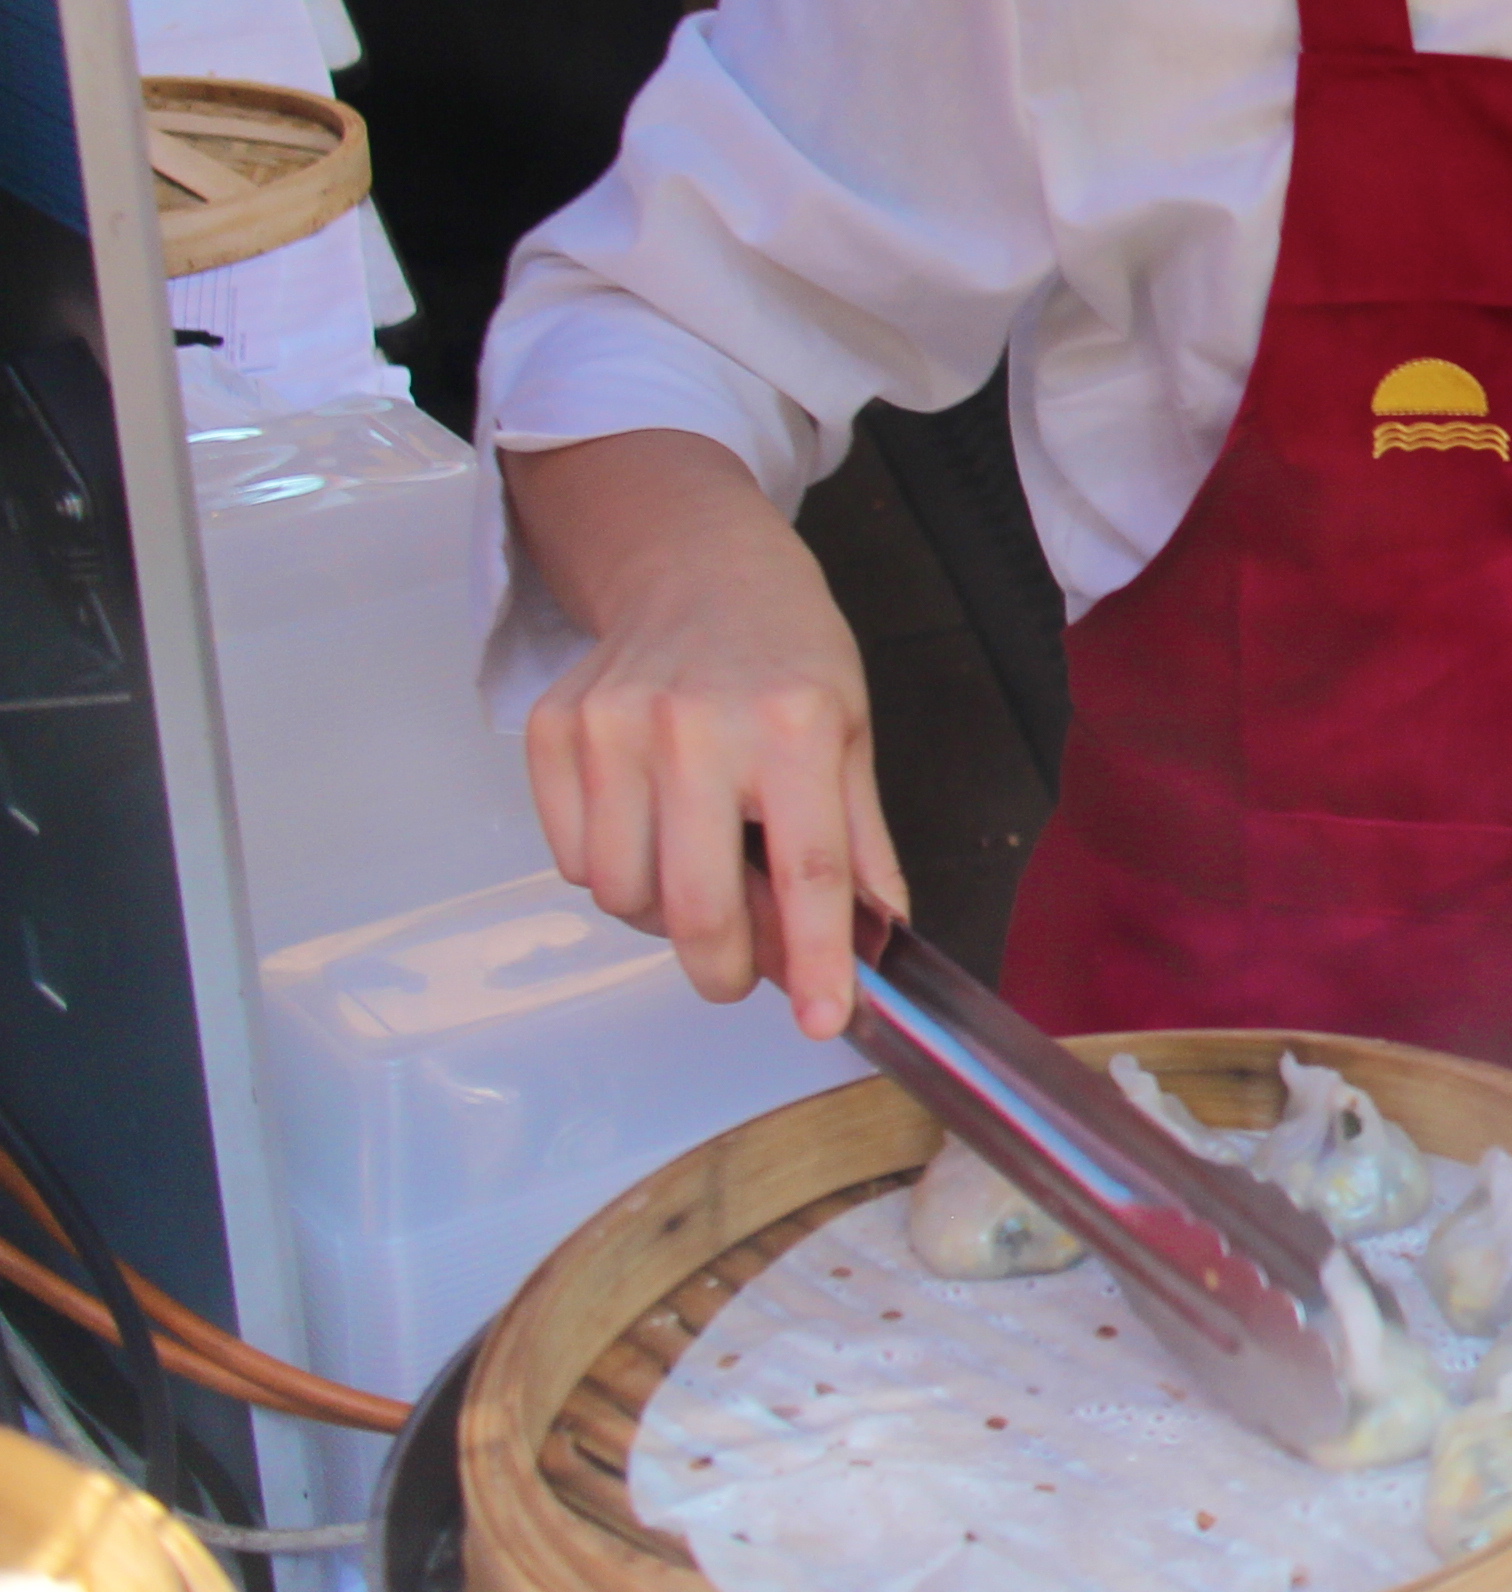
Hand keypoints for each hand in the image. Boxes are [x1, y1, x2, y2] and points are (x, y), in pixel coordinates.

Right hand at [507, 431, 904, 1035]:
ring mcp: (613, 729)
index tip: (826, 1021)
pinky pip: (570, 859)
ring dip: (660, 919)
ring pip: (621, 895)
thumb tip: (879, 942)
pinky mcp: (553, 733)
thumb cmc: (786, 656)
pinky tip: (649, 832)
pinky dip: (611, 873)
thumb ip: (861, 846)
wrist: (697, 570)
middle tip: (740, 976)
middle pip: (697, 905)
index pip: (810, 873)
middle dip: (723, 969)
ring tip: (696, 877)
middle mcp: (696, 727)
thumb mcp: (851, 735)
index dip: (817, 960)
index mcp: (794, 726)